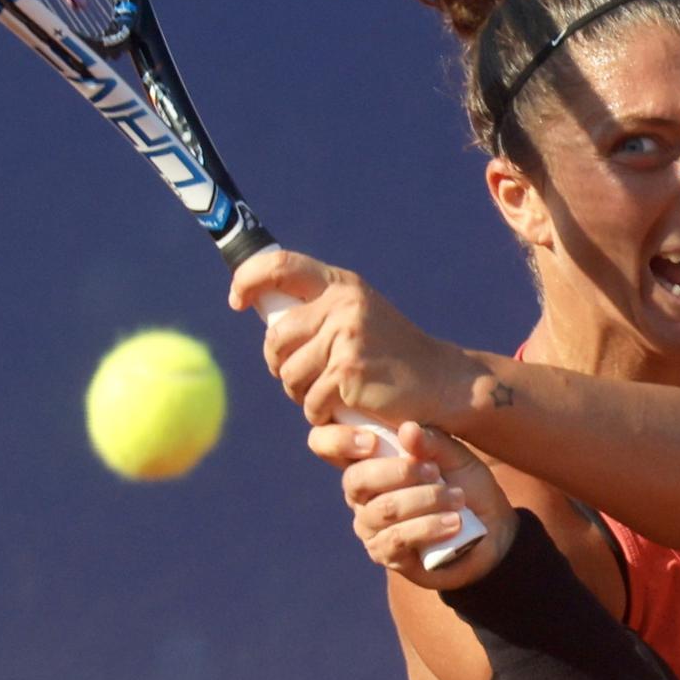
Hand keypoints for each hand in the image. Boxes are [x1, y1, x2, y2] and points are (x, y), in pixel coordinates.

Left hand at [228, 250, 475, 429]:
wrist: (442, 382)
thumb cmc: (392, 355)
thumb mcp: (358, 316)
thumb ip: (318, 311)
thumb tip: (265, 315)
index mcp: (341, 285)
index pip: (280, 266)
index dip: (248, 279)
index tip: (237, 300)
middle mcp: (342, 305)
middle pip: (275, 339)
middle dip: (280, 365)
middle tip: (304, 378)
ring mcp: (345, 339)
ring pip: (289, 376)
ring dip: (302, 394)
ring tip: (330, 393)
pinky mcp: (348, 373)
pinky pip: (311, 402)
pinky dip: (322, 414)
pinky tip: (346, 408)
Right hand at [307, 419, 518, 589]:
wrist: (490, 530)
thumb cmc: (463, 484)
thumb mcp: (453, 456)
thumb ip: (430, 442)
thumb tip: (407, 430)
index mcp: (368, 461)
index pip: (327, 446)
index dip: (338, 441)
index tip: (371, 441)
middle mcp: (360, 495)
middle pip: (356, 480)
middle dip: (398, 472)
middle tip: (434, 471)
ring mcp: (370, 528)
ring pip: (383, 510)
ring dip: (424, 500)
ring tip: (456, 498)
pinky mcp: (387, 555)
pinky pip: (398, 539)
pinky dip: (429, 527)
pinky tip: (454, 522)